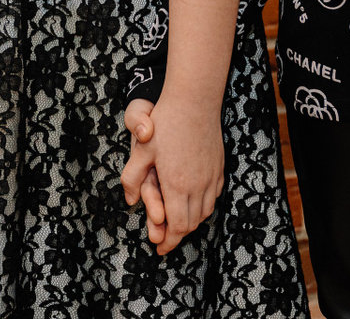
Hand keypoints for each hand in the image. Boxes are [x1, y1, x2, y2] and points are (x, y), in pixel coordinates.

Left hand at [122, 94, 221, 252]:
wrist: (195, 100)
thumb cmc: (166, 123)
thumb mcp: (141, 150)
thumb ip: (132, 178)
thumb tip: (129, 201)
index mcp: (177, 184)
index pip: (177, 226)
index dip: (169, 242)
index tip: (160, 248)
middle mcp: (197, 185)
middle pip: (192, 223)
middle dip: (178, 235)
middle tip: (166, 238)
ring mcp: (211, 177)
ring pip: (205, 212)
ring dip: (191, 221)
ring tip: (178, 222)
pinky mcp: (219, 168)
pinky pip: (214, 196)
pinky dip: (204, 206)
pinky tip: (194, 201)